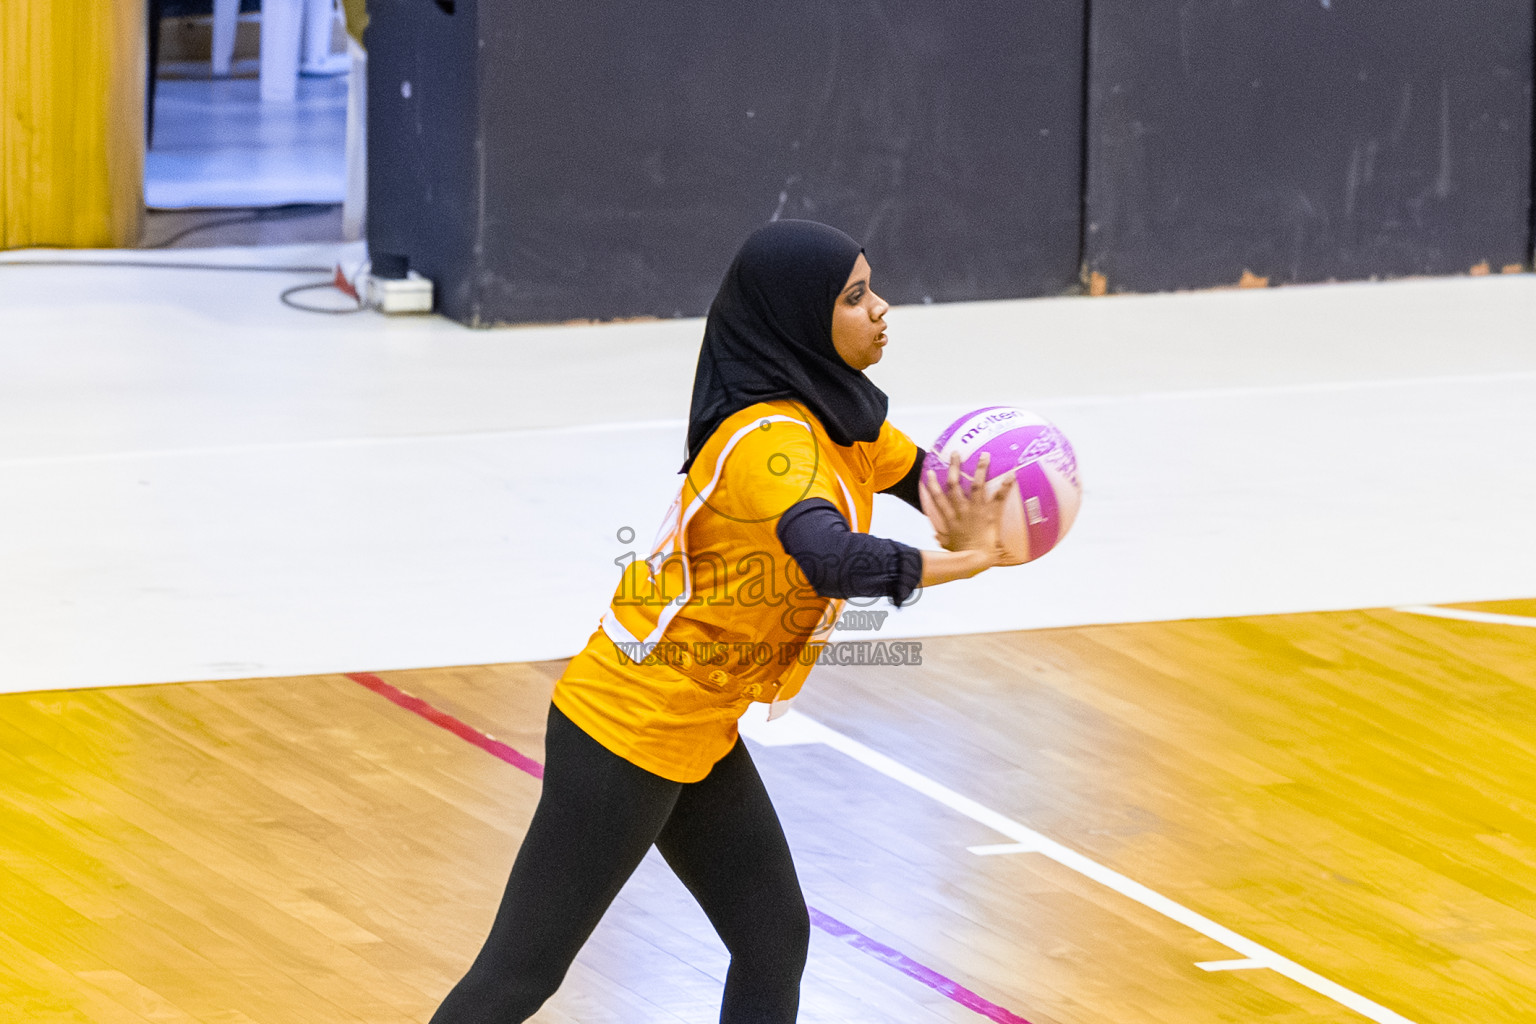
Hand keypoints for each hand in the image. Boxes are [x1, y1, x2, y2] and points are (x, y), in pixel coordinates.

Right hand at [921, 451, 1013, 567]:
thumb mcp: (948, 546)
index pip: (938, 498)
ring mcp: (975, 511)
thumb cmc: (961, 555)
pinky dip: (1005, 486)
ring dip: (980, 469)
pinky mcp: (990, 514)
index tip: (929, 472)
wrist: (973, 559)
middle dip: (954, 467)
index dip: (932, 484)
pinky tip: (1012, 474)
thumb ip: (942, 539)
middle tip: (956, 453)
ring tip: (984, 455)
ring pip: (976, 485)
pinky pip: (998, 497)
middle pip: (954, 484)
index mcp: (950, 518)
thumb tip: (936, 538)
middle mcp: (961, 510)